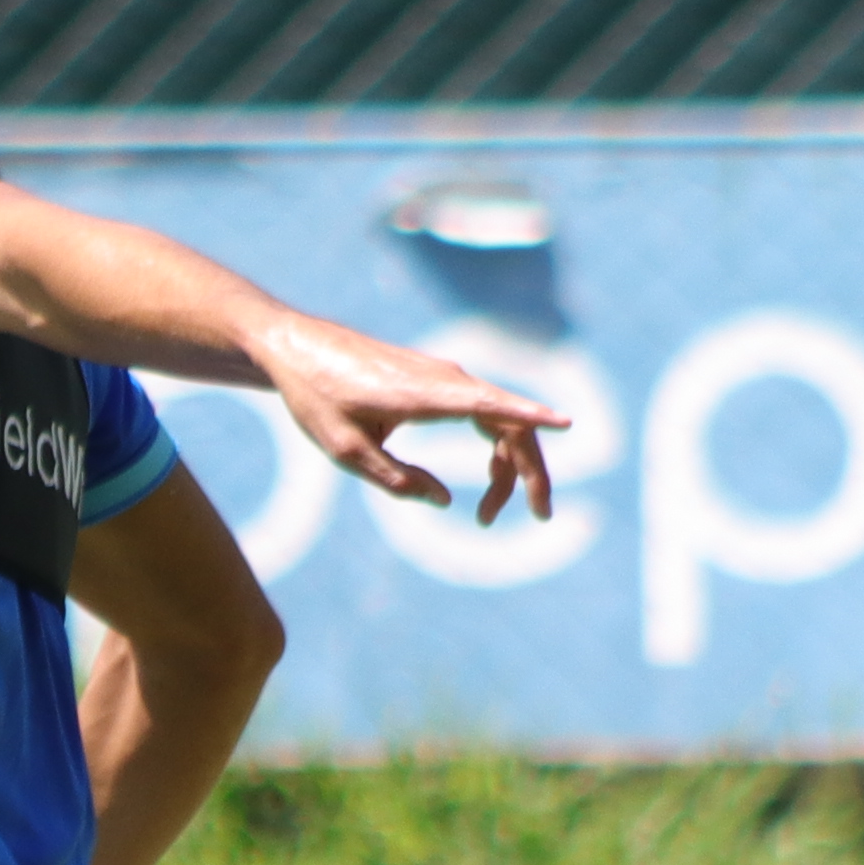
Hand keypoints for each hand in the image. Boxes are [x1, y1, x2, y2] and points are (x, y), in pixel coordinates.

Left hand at [258, 312, 563, 523]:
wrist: (296, 348)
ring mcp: (446, 377)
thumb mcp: (347, 451)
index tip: (566, 423)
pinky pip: (485, 412)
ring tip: (491, 514)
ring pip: (501, 419)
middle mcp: (445, 379)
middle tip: (540, 516)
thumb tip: (445, 500)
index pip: (491, 404)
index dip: (531, 416)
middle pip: (510, 421)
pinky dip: (496, 445)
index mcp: (425, 394)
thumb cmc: (316, 397)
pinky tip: (490, 478)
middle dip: (531, 470)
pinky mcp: (439, 380)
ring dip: (511, 465)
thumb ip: (397, 480)